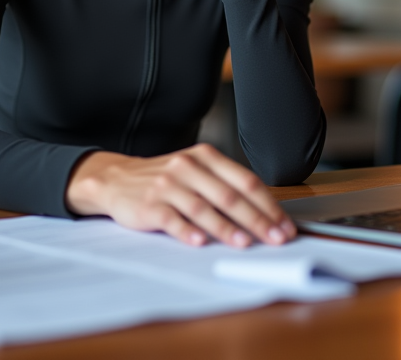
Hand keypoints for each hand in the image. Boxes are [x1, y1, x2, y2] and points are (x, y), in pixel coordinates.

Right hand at [65, 144, 297, 247]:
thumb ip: (225, 185)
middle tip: (275, 238)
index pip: (245, 180)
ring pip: (203, 208)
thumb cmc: (165, 179)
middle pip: (229, 195)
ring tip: (244, 243)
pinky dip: (187, 231)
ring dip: (226, 228)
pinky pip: (172, 218)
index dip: (268, 205)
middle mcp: (188, 167)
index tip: (284, 225)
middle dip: (256, 219)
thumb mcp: (196, 171)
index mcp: (206, 157)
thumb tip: (264, 213)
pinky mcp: (149, 204)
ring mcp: (168, 185)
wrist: (117, 179)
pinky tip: (200, 242)